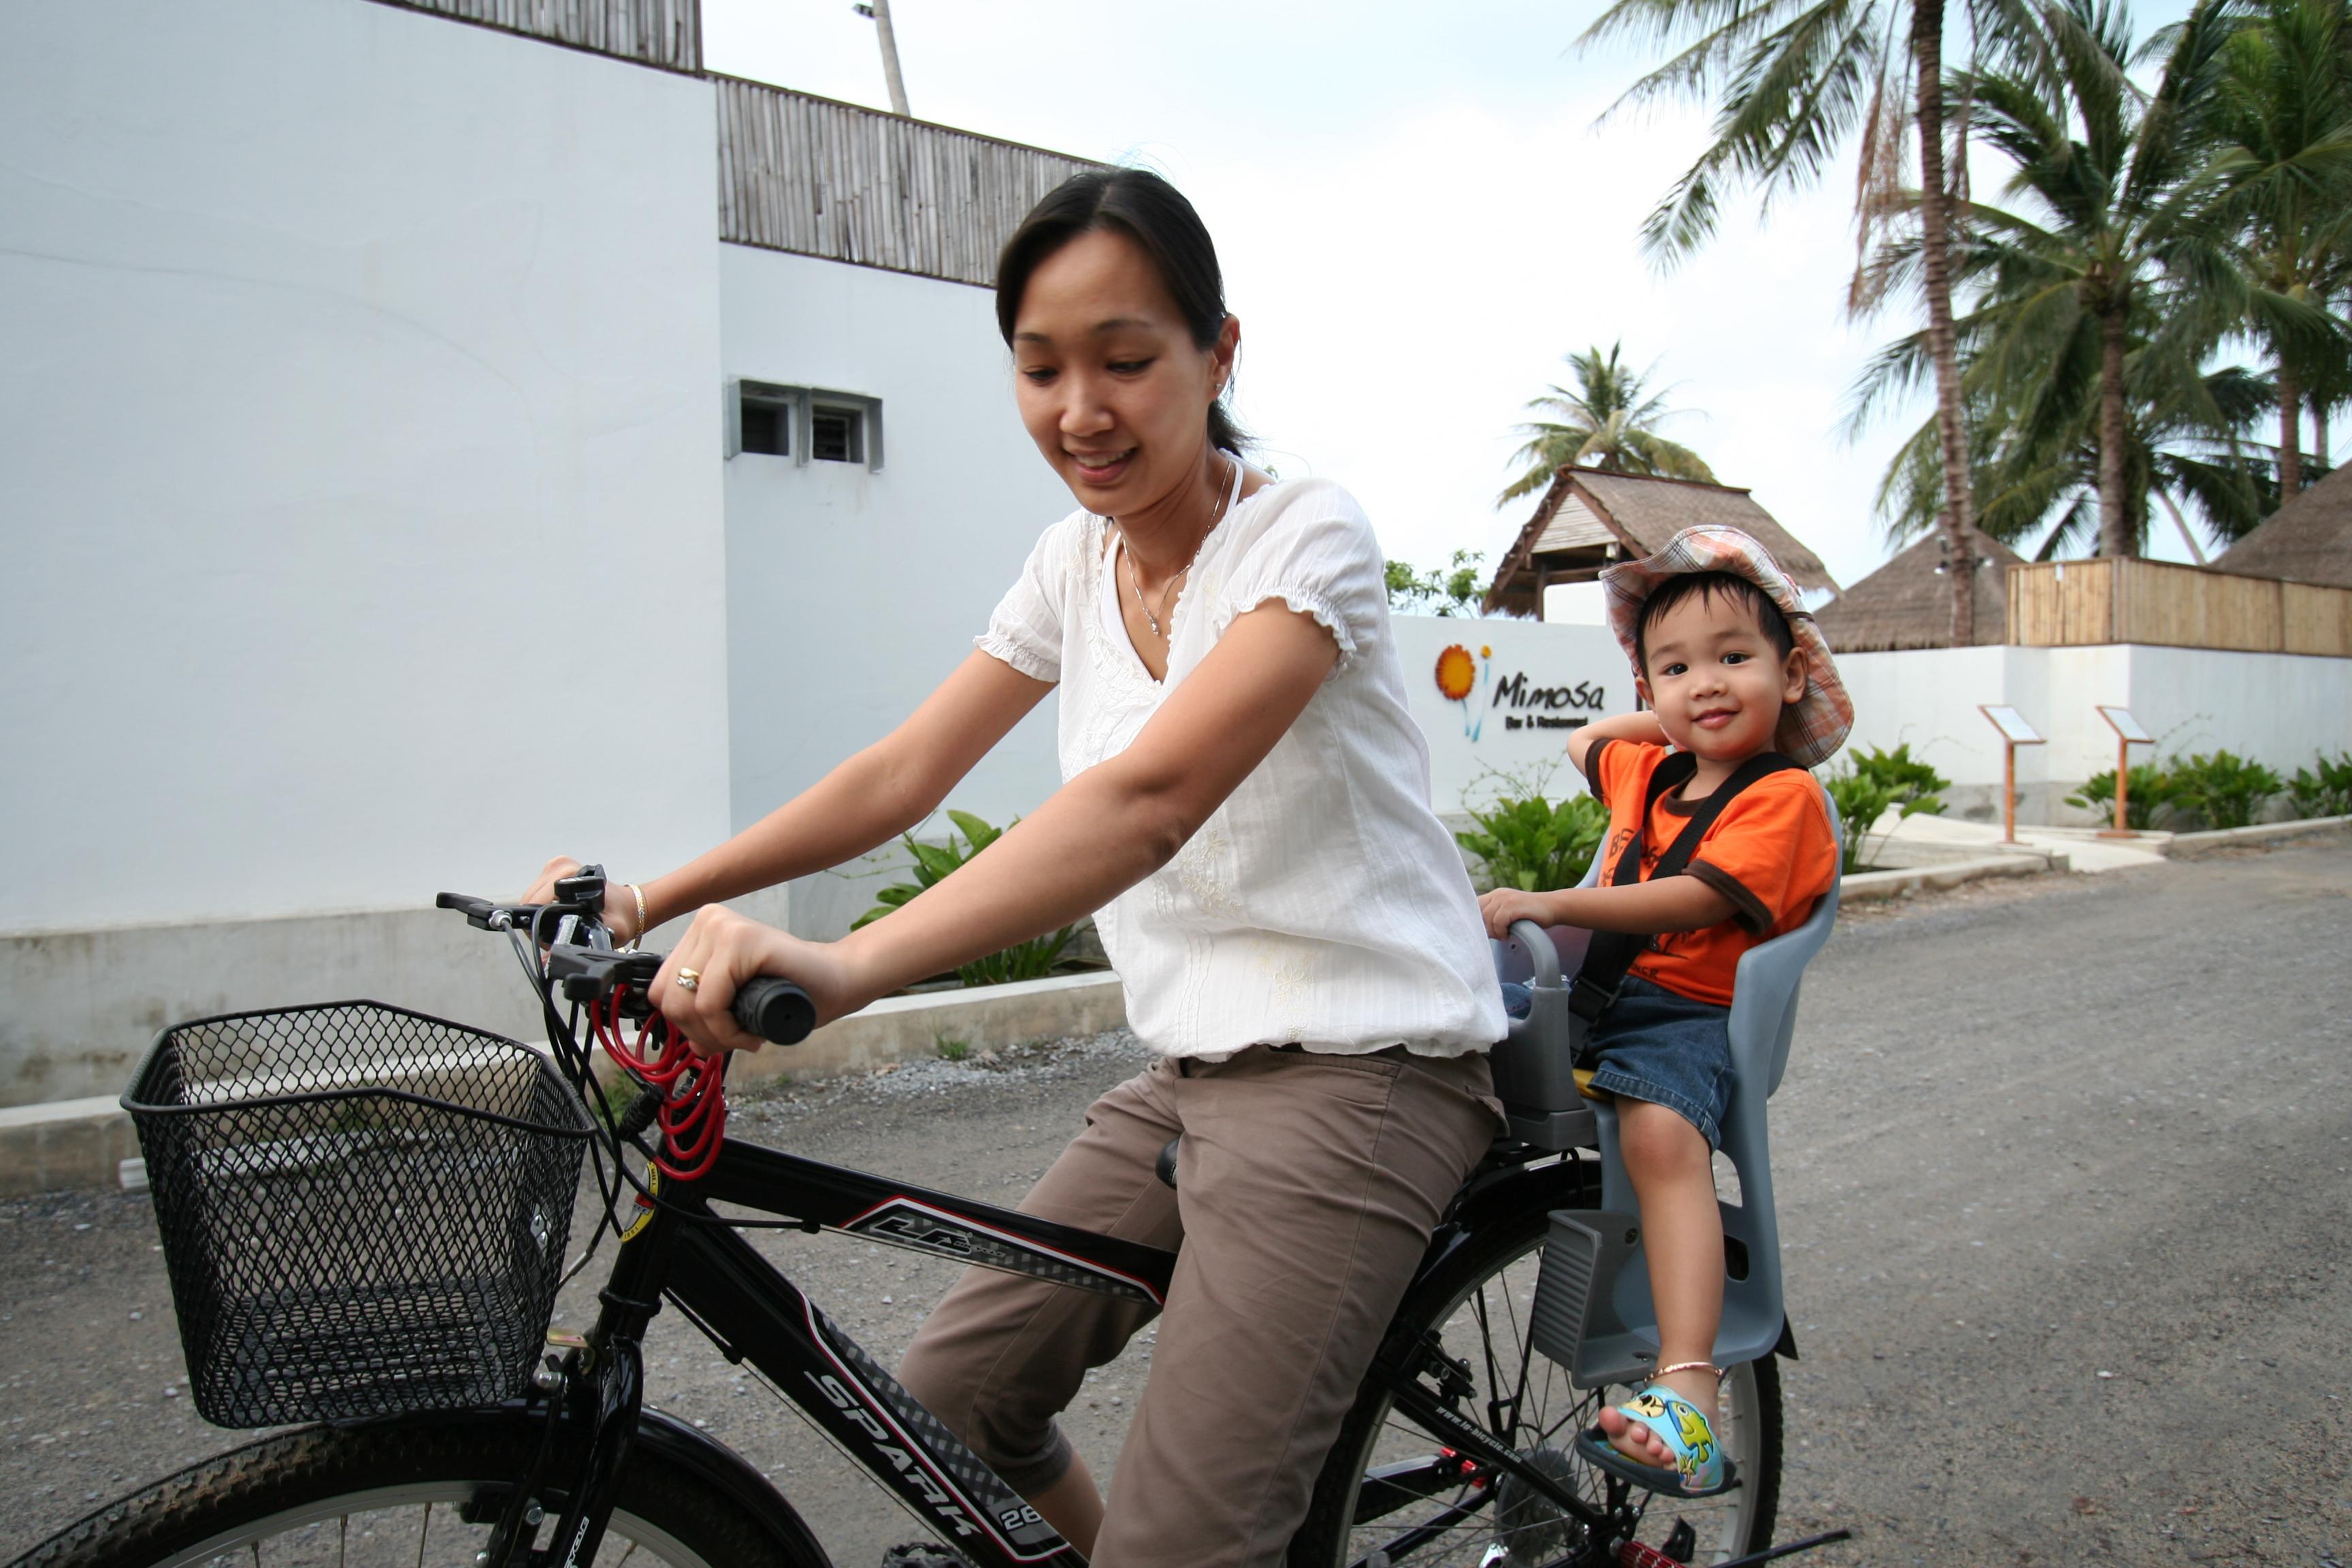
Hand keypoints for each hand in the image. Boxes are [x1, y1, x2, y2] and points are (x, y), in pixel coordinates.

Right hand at [521, 856, 641, 945]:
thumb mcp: (605, 932)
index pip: (534, 903)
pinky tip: (559, 913)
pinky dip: (544, 907)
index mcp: (569, 875)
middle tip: (559, 931)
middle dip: (538, 921)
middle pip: (529, 901)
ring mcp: (556, 867)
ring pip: (530, 898)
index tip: (550, 935)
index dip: (537, 924)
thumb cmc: (619, 916)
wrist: (629, 906)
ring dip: (540, 915)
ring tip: (562, 923)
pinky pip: (537, 895)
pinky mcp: (554, 871)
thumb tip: (549, 959)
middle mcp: (560, 867)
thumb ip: (580, 945)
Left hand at [647, 905, 866, 1055]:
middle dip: (701, 1034)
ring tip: (746, 1035)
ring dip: (716, 1035)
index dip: (688, 1025)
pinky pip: (709, 1002)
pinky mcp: (741, 939)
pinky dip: (728, 1030)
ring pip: (686, 1003)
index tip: (723, 1035)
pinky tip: (753, 1032)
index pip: (661, 990)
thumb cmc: (790, 994)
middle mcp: (707, 921)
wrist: (836, 983)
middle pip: (669, 998)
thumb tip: (692, 1043)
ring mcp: (723, 926)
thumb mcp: (733, 1004)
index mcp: (699, 933)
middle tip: (737, 1040)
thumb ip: (705, 1016)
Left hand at [1478, 887, 1557, 939]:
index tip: (1480, 933)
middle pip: (1478, 914)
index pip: (1473, 906)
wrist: (1552, 908)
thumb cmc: (1531, 915)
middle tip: (1497, 936)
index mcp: (1495, 895)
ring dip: (1494, 932)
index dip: (1473, 921)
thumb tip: (1477, 931)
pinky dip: (1502, 932)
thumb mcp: (1509, 913)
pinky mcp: (1513, 904)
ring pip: (1487, 918)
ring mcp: (1505, 898)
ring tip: (1504, 936)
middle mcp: (1498, 894)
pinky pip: (1498, 921)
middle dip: (1485, 929)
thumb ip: (1494, 917)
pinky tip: (1509, 935)